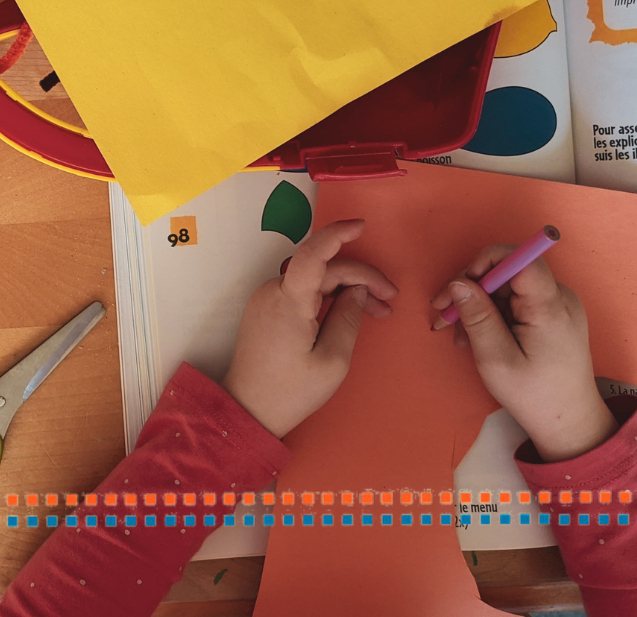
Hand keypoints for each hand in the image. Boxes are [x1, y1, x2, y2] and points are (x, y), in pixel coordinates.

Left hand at [221, 220, 397, 438]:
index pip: (313, 253)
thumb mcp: (332, 361)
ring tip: (377, 311)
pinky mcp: (266, 309)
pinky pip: (302, 292)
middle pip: (322, 269)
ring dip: (346, 289)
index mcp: (289, 301)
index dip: (337, 234)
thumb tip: (357, 291)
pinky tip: (348, 312)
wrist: (247, 411)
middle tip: (389, 301)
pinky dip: (327, 297)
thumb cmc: (290, 392)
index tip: (362, 226)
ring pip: (314, 280)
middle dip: (360, 279)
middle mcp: (273, 291)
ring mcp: (266, 299)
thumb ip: (348, 318)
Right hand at [431, 246, 618, 462]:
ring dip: (478, 305)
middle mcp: (558, 297)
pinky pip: (515, 300)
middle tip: (445, 317)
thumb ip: (477, 317)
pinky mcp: (552, 314)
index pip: (519, 258)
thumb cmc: (534, 396)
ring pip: (506, 287)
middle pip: (507, 271)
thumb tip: (457, 282)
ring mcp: (557, 304)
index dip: (484, 263)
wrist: (570, 423)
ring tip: (460, 336)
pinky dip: (492, 313)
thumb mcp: (496, 359)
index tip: (459, 288)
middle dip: (472, 289)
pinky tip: (478, 336)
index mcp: (549, 306)